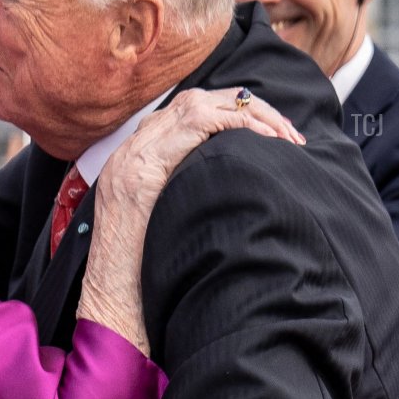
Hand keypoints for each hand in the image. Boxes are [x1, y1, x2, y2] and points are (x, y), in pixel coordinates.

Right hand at [79, 89, 301, 351]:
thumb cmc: (143, 274)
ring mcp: (136, 154)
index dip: (234, 113)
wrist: (110, 300)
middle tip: (288, 130)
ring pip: (202, 104)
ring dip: (252, 113)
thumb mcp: (166, 222)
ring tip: (285, 135)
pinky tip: (268, 142)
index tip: (270, 132)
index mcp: (136, 158)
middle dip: (250, 107)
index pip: (188, 112)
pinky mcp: (146, 166)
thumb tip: (228, 188)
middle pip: (199, 99)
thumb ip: (185, 194)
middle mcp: (133, 148)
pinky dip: (241, 124)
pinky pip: (202, 123)